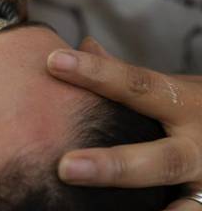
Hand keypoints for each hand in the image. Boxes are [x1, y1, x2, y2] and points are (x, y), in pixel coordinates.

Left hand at [46, 37, 201, 209]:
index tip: (54, 62)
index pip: (138, 86)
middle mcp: (199, 146)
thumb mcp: (173, 89)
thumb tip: (86, 46)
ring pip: (183, 205)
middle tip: (66, 168)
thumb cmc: (194, 110)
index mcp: (185, 104)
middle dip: (114, 166)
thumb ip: (131, 78)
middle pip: (161, 159)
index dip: (96, 74)